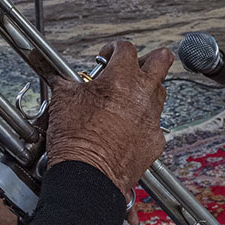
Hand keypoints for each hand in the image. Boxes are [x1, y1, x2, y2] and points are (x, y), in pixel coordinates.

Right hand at [46, 42, 172, 198]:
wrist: (87, 176)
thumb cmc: (76, 140)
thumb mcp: (63, 100)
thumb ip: (68, 82)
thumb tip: (63, 79)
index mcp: (122, 79)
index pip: (126, 48)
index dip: (114, 49)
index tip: (107, 57)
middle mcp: (143, 95)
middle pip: (161, 59)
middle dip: (147, 59)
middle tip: (130, 68)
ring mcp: (152, 118)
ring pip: (160, 92)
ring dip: (145, 90)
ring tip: (125, 99)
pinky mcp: (156, 140)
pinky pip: (154, 123)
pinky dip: (142, 122)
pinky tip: (126, 129)